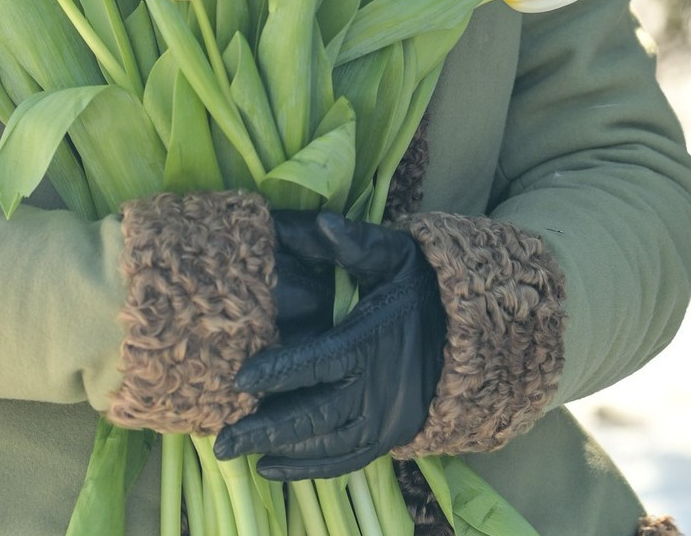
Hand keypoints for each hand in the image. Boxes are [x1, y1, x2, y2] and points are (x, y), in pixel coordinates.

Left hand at [215, 211, 446, 479]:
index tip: (240, 379)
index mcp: (370, 343)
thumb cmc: (420, 289)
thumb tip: (324, 222)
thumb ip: (357, 243)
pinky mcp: (387, 438)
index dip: (280, 372)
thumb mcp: (394, 257)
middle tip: (221, 440)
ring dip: (279, 451)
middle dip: (265, 428)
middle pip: (314, 416)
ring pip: (324, 445)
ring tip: (235, 453)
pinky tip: (271, 467)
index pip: (319, 362)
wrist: (469, 335)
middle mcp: (375, 390)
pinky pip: (344, 462)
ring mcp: (382, 421)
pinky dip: (307, 468)